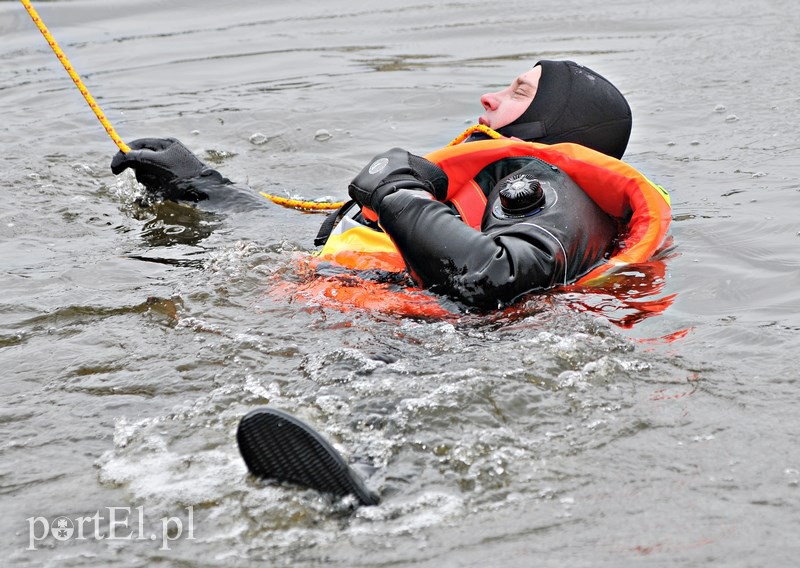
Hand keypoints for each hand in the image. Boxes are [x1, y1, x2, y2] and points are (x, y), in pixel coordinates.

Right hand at [111, 138, 226, 200]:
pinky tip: (150, 202)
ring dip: (147, 185)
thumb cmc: (185, 175)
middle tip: (148, 180)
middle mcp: (166, 156)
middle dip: (140, 173)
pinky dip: (149, 197)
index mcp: (165, 144)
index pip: (137, 145)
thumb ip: (139, 157)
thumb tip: (123, 155)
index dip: (123, 154)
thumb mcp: (158, 163)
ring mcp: (168, 171)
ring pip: (145, 177)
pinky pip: (152, 190)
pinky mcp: (170, 186)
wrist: (207, 193)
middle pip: (140, 162)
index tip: (114, 168)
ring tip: (159, 189)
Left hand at [348, 148, 447, 211]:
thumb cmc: (421, 185)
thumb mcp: (437, 178)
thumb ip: (435, 180)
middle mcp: (380, 157)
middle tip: (396, 198)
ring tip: (385, 205)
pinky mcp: (357, 183)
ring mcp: (367, 169)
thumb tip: (440, 191)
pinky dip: (365, 200)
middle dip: (389, 185)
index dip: (404, 180)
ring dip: (377, 192)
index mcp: (398, 153)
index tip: (408, 190)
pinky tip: (373, 208)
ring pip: (372, 183)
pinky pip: (360, 192)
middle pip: (384, 173)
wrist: (401, 194)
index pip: (400, 167)